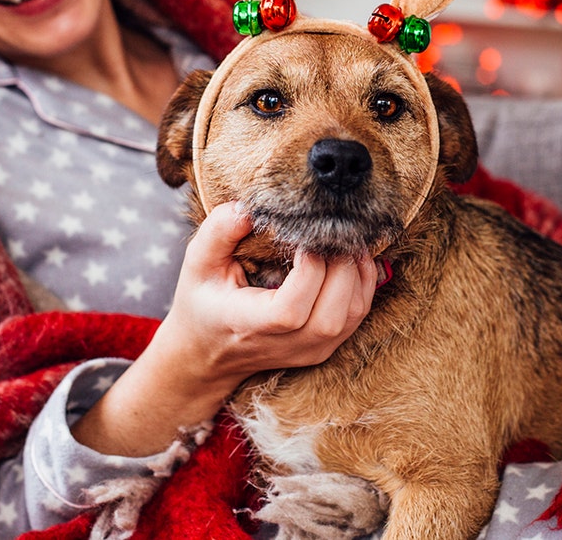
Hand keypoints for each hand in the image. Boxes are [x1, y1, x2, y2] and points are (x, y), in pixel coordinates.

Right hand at [71, 202, 376, 456]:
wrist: (208, 353)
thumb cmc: (204, 303)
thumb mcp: (197, 265)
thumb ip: (218, 233)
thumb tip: (248, 208)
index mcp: (250, 326)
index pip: (292, 310)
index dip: (309, 268)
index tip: (303, 235)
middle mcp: (286, 345)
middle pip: (333, 313)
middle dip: (341, 264)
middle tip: (332, 229)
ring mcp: (311, 350)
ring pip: (353, 312)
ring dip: (357, 270)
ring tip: (345, 239)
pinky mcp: (326, 346)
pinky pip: (358, 313)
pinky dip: (363, 281)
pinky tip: (352, 255)